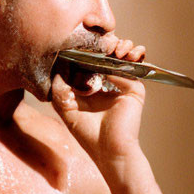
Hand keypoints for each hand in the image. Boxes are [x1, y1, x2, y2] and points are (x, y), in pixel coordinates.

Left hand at [50, 36, 146, 164]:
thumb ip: (60, 89)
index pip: (92, 58)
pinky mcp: (135, 87)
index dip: (89, 48)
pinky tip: (121, 58)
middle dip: (107, 43)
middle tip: (102, 44)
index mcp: (92, 85)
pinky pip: (136, 64)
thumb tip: (58, 68)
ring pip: (125, 53)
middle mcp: (109, 81)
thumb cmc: (88, 134)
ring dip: (122, 45)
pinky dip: (132, 54)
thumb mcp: (66, 108)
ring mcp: (123, 83)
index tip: (83, 43)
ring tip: (115, 50)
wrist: (110, 150)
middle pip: (109, 52)